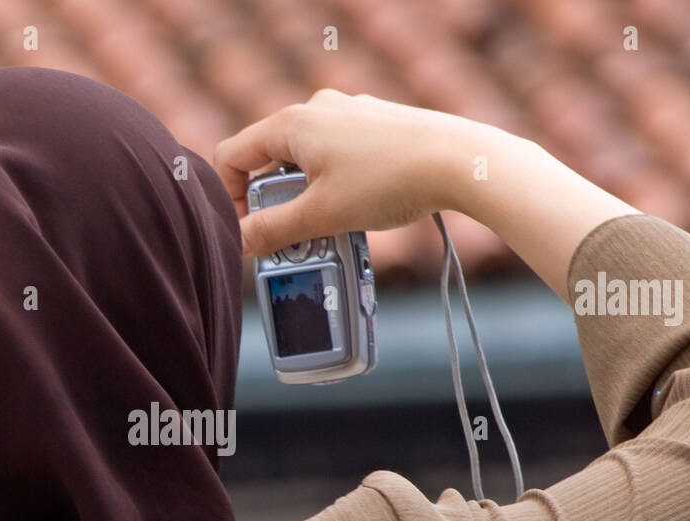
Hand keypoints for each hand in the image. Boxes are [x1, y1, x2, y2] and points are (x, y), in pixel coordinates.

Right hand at [213, 89, 490, 256]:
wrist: (461, 162)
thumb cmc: (391, 182)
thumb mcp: (321, 216)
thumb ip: (271, 231)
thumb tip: (237, 243)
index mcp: (292, 124)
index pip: (231, 155)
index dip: (228, 199)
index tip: (248, 232)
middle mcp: (317, 109)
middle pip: (268, 159)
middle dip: (271, 202)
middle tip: (290, 237)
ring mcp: (349, 113)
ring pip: (304, 159)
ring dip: (304, 197)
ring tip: (329, 228)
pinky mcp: (376, 125)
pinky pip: (336, 155)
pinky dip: (334, 185)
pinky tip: (359, 209)